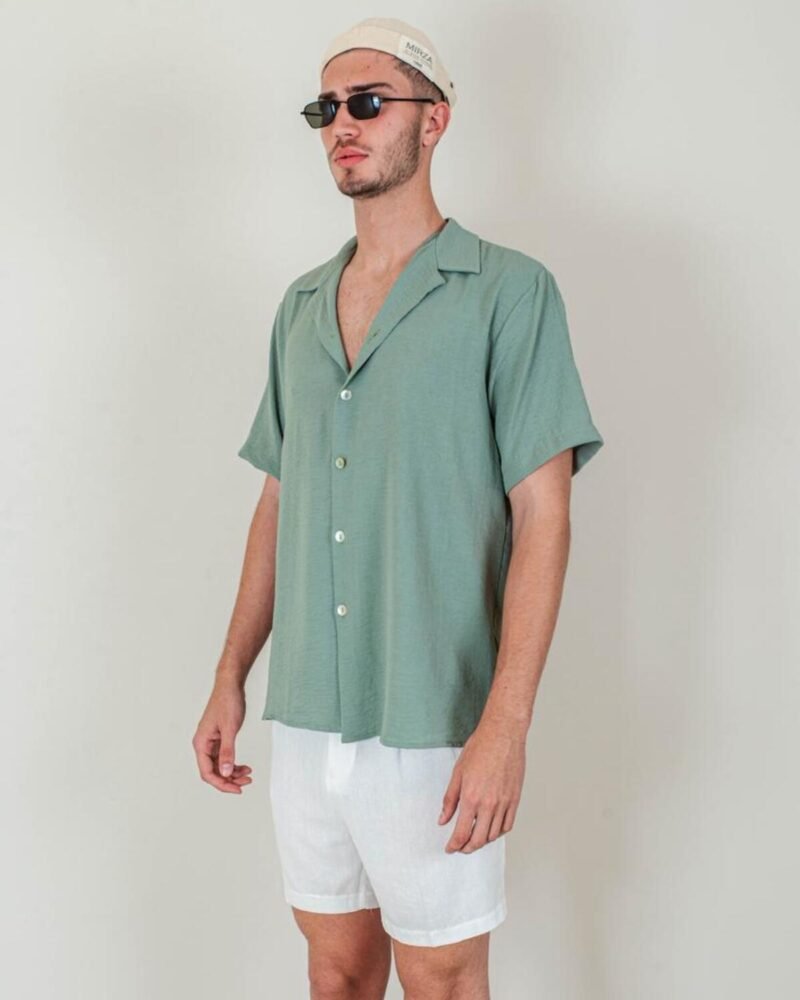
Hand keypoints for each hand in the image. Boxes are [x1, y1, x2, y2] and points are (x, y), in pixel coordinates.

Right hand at [192, 680, 252, 793]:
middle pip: (213, 772)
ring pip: (220, 765)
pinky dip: (234, 763)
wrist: (230, 686)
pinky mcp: (219, 738)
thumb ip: (227, 751)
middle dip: (229, 779)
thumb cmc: (227, 702)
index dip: (222, 784)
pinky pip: (224, 757)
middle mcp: (203, 744)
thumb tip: (226, 772)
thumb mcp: (230, 728)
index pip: (207, 772)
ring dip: (233, 773)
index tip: (237, 789)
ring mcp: (211, 742)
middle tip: (246, 782)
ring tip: (248, 774)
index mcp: (201, 743)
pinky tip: (244, 766)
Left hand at [438, 722, 525, 852]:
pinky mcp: (515, 799)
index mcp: (471, 798)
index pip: (461, 833)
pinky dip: (499, 833)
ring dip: (483, 841)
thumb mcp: (457, 773)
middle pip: (478, 840)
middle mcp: (489, 804)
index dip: (454, 845)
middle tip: (460, 847)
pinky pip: (508, 825)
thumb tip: (443, 819)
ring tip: (475, 838)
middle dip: (467, 848)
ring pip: (494, 835)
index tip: (450, 848)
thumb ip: (450, 800)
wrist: (503, 734)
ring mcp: (504, 803)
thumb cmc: (480, 748)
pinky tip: (492, 829)